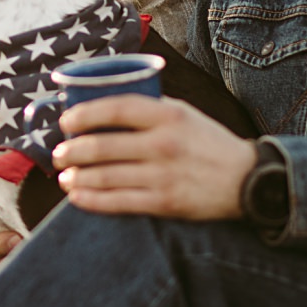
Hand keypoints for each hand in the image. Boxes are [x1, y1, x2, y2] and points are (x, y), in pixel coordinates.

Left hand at [53, 95, 257, 220]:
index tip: (66, 121)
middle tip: (59, 153)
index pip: (115, 107)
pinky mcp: (165, 203)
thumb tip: (104, 104)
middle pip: (103, 145)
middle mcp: (164, 143)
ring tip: (64, 176)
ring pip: (106, 176)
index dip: (84, 114)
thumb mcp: (184, 114)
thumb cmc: (209, 143)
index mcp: (168, 115)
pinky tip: (77, 196)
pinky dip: (92, 200)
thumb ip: (150, 109)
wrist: (248, 180)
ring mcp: (164, 175)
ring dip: (77, 177)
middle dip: (72, 150)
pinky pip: (119, 202)